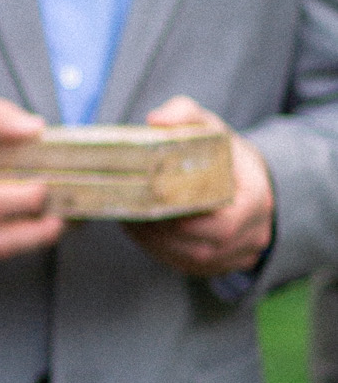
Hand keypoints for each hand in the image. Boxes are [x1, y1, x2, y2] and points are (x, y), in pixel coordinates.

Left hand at [130, 96, 274, 278]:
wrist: (253, 183)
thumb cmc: (227, 154)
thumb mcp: (211, 127)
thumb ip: (185, 115)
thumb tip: (156, 121)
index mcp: (254, 201)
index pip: (213, 220)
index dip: (176, 214)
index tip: (147, 201)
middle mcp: (250, 235)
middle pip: (195, 244)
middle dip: (159, 232)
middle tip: (130, 214)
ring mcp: (236, 256)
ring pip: (187, 259)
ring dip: (154, 244)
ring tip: (130, 222)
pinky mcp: (220, 267)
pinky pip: (186, 266)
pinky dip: (161, 251)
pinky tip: (142, 233)